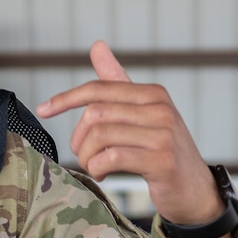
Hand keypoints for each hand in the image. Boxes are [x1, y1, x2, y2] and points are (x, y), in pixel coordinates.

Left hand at [37, 43, 223, 227]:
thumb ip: (119, 83)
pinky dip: (97, 168)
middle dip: (78, 138)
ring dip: (86, 156)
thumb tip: (97, 45)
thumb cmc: (163, 153)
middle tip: (81, 155)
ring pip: (100, 135)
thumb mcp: (144, 116)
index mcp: (153, 94)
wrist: (195, 192)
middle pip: (96, 113)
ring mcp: (163, 135)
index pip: (99, 88)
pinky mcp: (162, 161)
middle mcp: (160, 109)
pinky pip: (112, 157)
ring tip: (92, 166)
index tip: (43, 109)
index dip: (66, 98)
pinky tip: (102, 175)